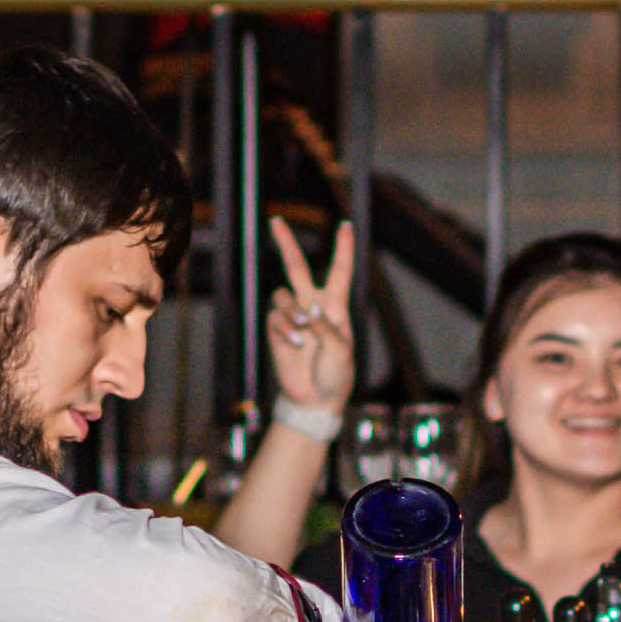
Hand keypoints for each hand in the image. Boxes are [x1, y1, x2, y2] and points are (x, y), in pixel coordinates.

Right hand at [266, 217, 355, 419]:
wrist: (315, 400)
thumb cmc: (336, 376)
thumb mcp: (342, 352)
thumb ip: (327, 330)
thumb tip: (308, 313)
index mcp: (335, 307)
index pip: (339, 271)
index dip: (343, 248)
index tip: (345, 225)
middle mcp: (312, 306)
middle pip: (296, 267)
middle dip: (286, 244)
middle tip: (275, 221)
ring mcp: (293, 318)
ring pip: (282, 295)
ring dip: (292, 311)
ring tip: (303, 332)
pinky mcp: (277, 332)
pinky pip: (275, 319)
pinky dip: (285, 331)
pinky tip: (296, 346)